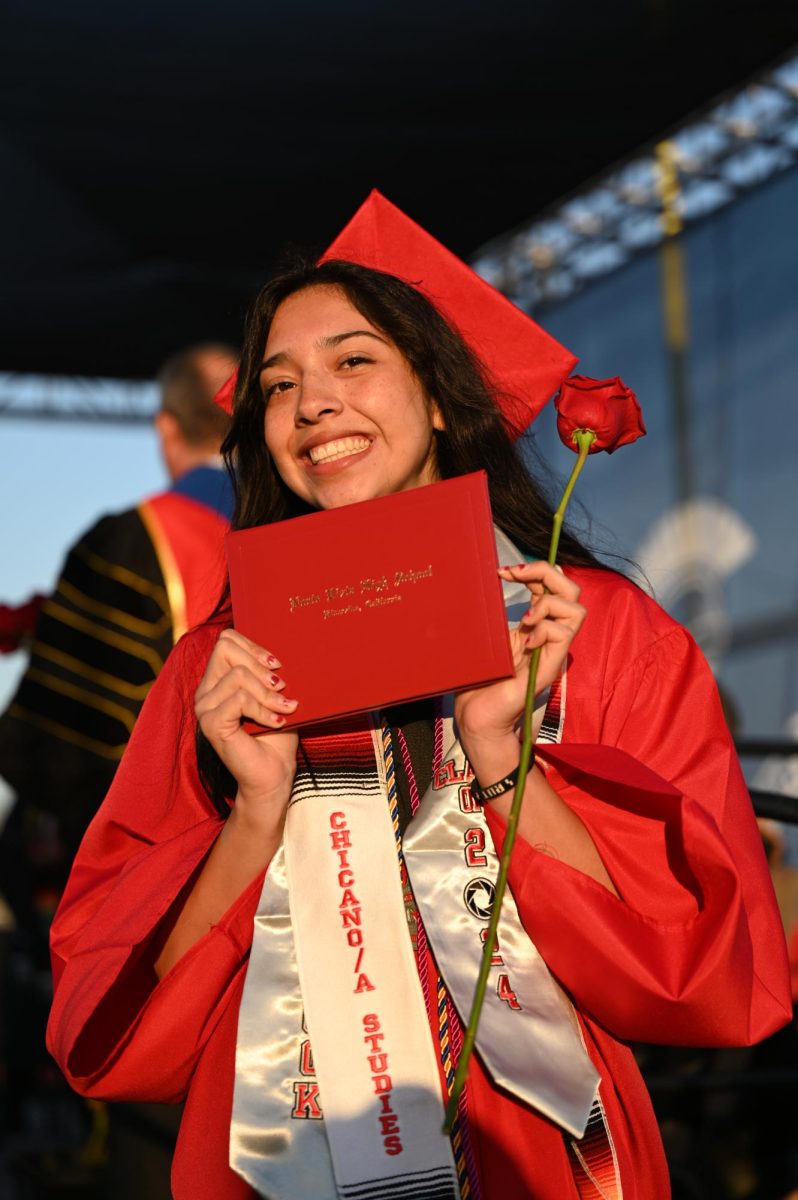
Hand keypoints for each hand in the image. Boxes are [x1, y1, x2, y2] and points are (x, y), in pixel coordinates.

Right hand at [194, 629, 298, 813]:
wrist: (274, 775)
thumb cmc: (277, 736)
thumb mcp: (275, 696)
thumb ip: (269, 672)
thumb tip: (282, 651)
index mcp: (217, 681)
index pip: (226, 641)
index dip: (254, 646)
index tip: (278, 665)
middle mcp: (206, 691)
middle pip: (227, 648)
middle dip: (261, 666)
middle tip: (282, 688)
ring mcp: (205, 707)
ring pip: (238, 675)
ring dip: (268, 694)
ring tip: (284, 709)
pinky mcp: (211, 724)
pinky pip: (240, 700)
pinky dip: (264, 710)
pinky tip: (276, 722)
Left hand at [455, 562, 585, 757]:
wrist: (477, 713)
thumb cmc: (480, 678)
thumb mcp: (487, 637)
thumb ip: (496, 614)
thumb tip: (490, 584)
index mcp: (535, 625)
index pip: (551, 586)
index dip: (533, 570)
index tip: (503, 572)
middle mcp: (548, 635)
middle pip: (572, 591)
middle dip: (547, 573)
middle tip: (517, 575)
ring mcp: (553, 650)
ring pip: (576, 609)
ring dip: (547, 604)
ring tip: (524, 620)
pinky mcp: (551, 665)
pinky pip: (563, 633)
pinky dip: (543, 630)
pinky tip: (524, 644)